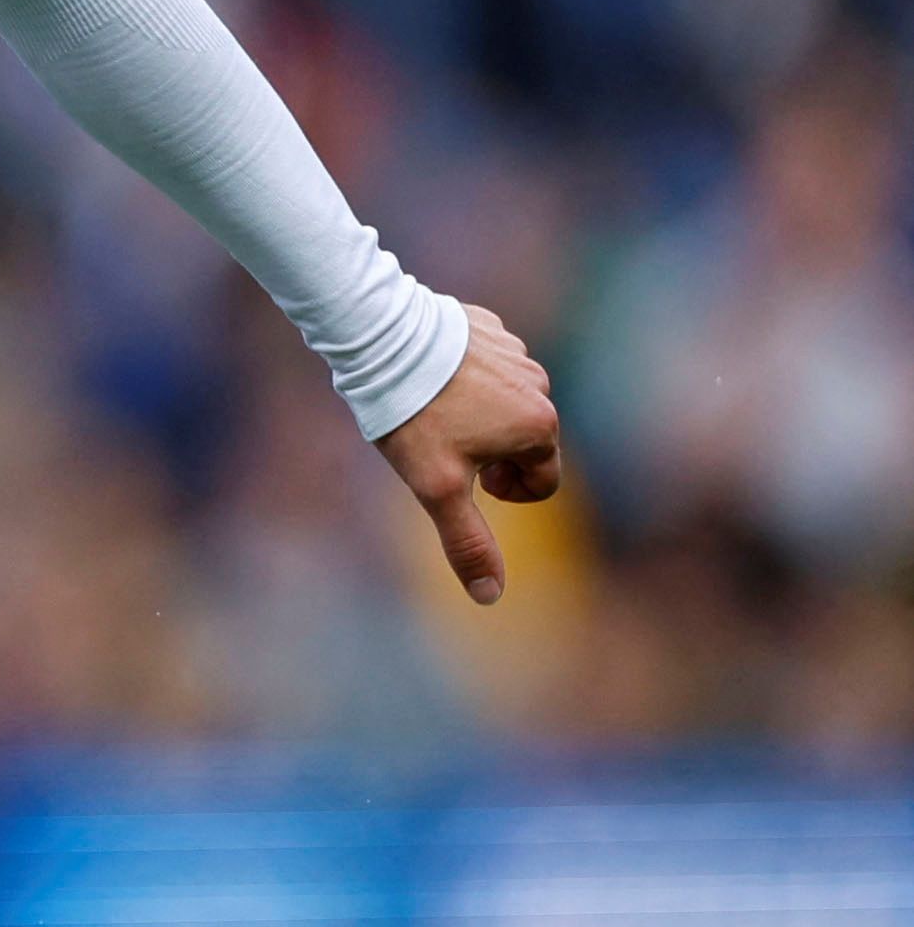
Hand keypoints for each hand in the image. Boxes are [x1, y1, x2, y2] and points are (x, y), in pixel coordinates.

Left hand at [376, 301, 564, 605]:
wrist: (382, 339)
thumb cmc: (413, 415)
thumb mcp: (438, 489)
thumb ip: (467, 541)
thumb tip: (491, 597)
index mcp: (539, 427)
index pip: (543, 482)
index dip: (503, 492)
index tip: (468, 479)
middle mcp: (540, 388)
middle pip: (526, 443)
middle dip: (492, 456)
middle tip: (444, 448)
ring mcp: (518, 354)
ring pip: (506, 405)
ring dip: (479, 417)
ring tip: (435, 411)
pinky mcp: (491, 330)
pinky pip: (488, 368)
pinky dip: (467, 381)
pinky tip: (433, 379)